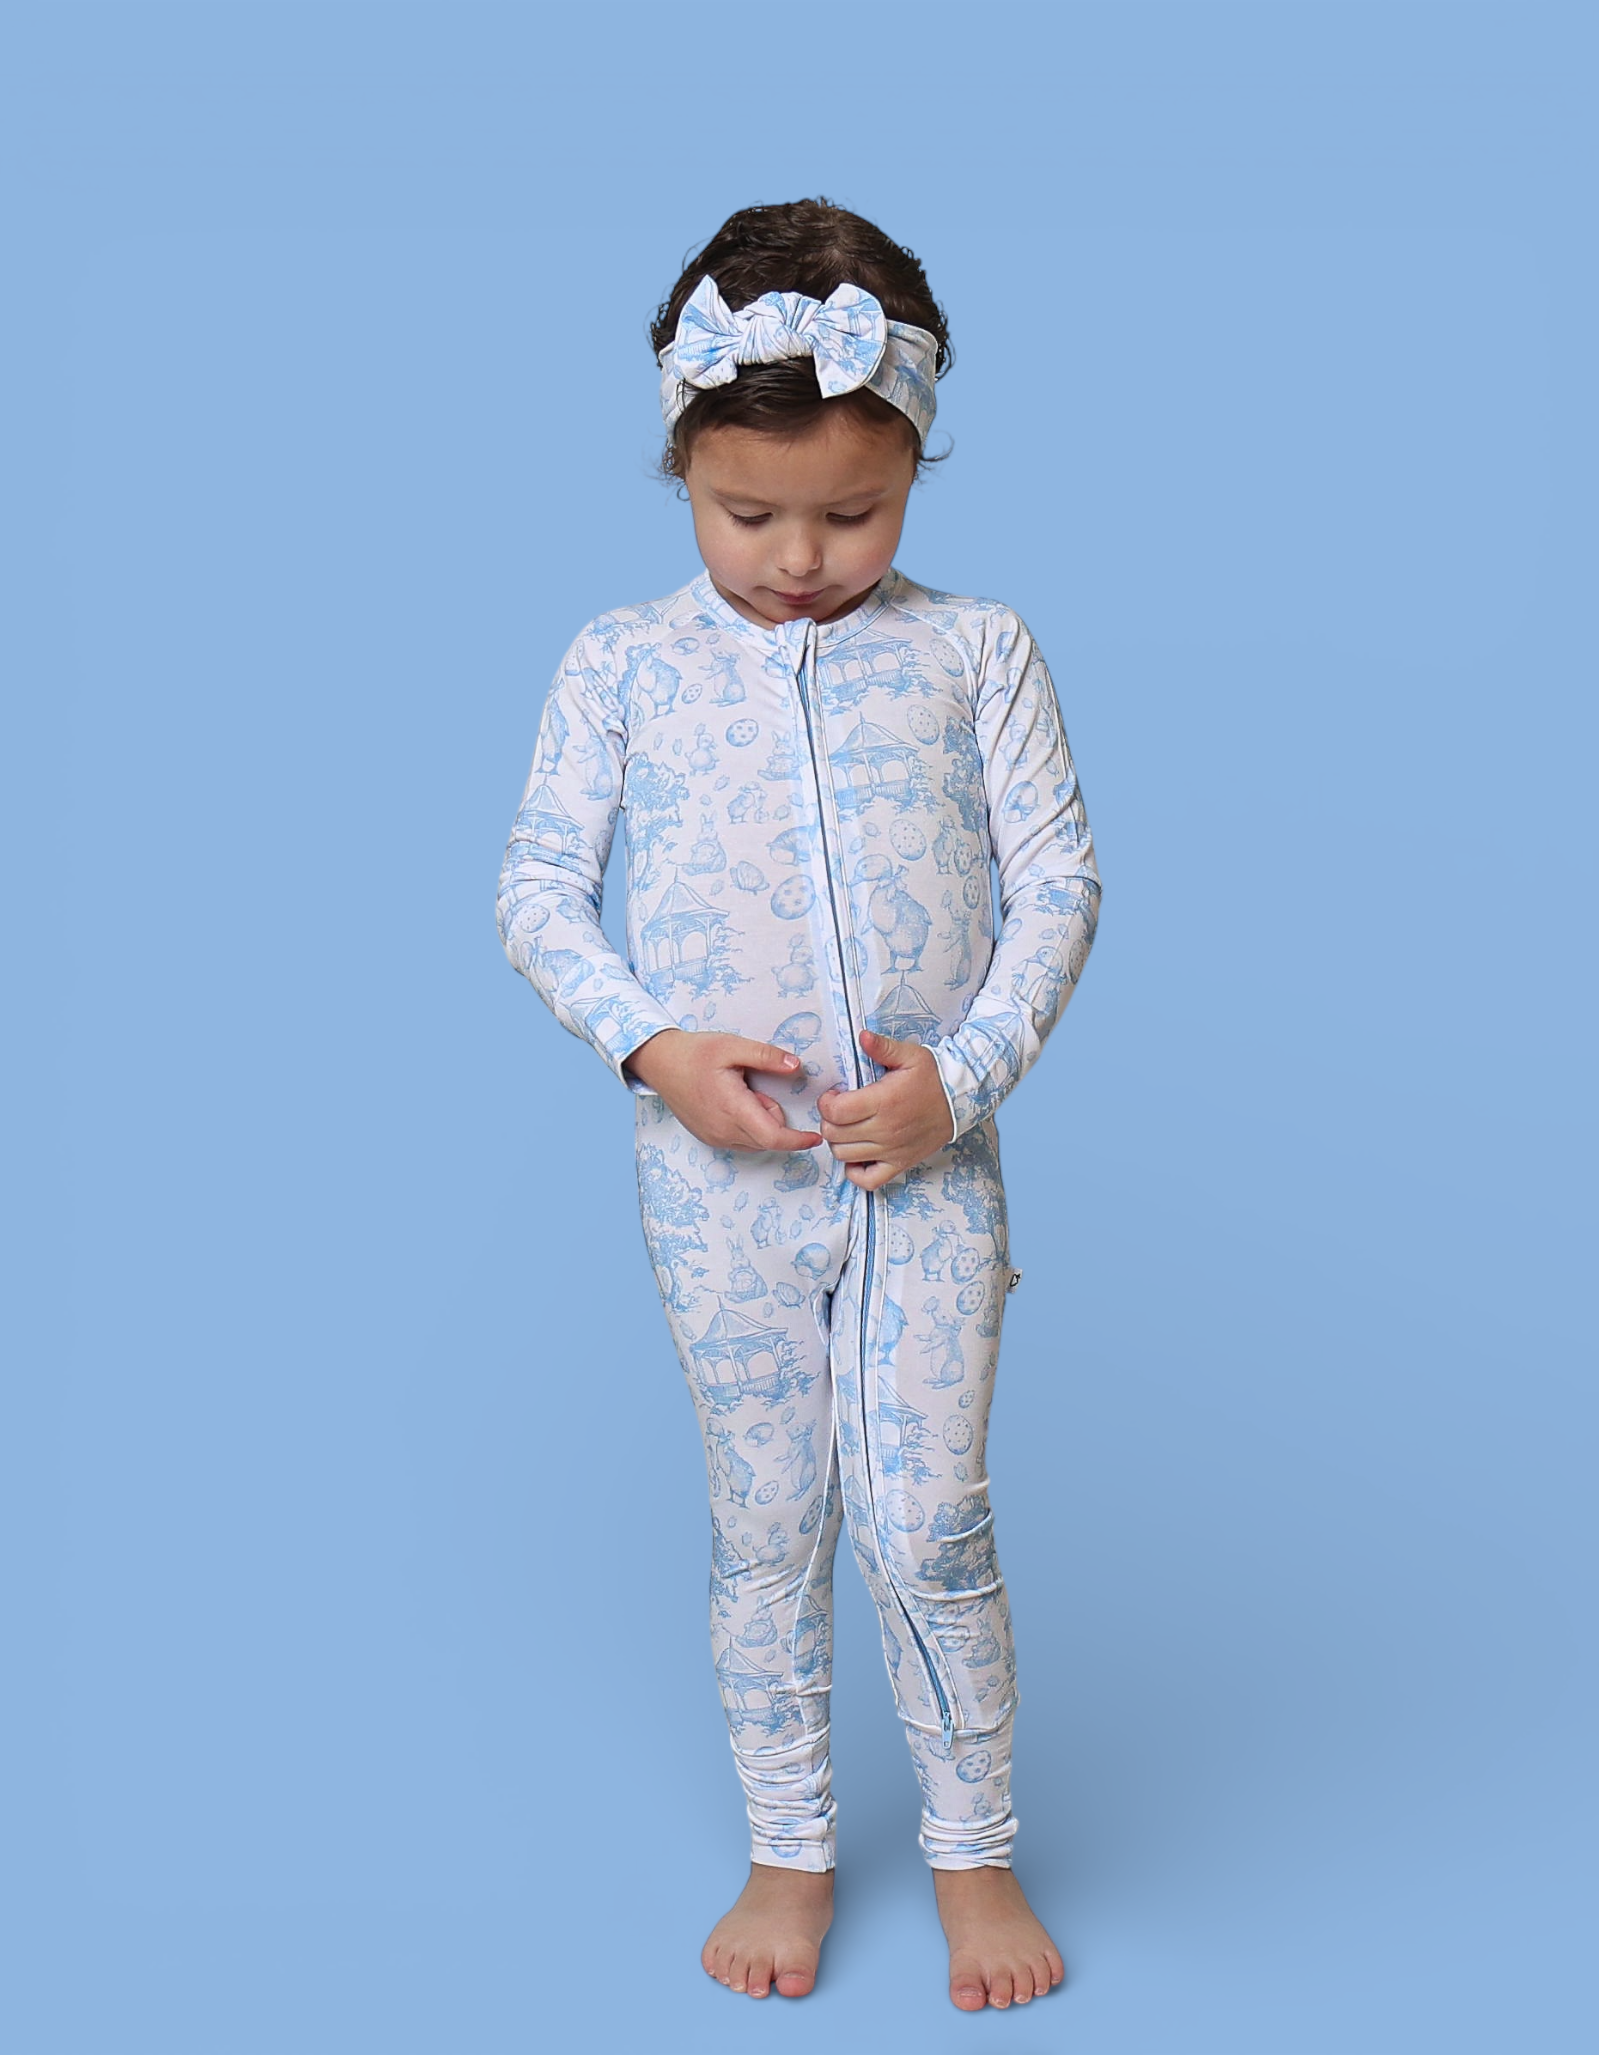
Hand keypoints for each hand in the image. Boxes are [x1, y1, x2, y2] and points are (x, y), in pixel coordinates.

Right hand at [623, 1029, 822, 1152]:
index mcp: (731, 1107)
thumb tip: (795, 1065)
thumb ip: (766, 1056)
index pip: (772, 1136)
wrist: (660, 1063)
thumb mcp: (733, 1046)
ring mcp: (714, 1137)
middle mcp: (722, 1130)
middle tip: (757, 1089)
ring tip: (741, 1093)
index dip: (798, 1140)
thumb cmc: (694, 1053)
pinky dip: (748, 1127)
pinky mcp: (709, 1138)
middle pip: (767, 1139)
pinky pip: (740, 1141)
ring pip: (755, 1142)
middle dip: (775, 1118)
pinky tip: (732, 1103)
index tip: (815, 1136)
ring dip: (761, 1123)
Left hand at [817, 1029, 955, 1189]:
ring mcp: (892, 1150)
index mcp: (884, 1101)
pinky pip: (868, 1180)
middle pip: (834, 1134)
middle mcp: (885, 1129)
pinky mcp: (900, 1163)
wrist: (961, 1100)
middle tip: (840, 1110)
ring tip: (848, 1127)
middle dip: (829, 1120)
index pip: (835, 1112)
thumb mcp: (910, 1055)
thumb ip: (882, 1047)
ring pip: (844, 1155)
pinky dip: (855, 1171)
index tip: (834, 1095)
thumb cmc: (933, 1077)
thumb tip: (862, 1036)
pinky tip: (857, 1154)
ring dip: (838, 1141)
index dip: (826, 1103)